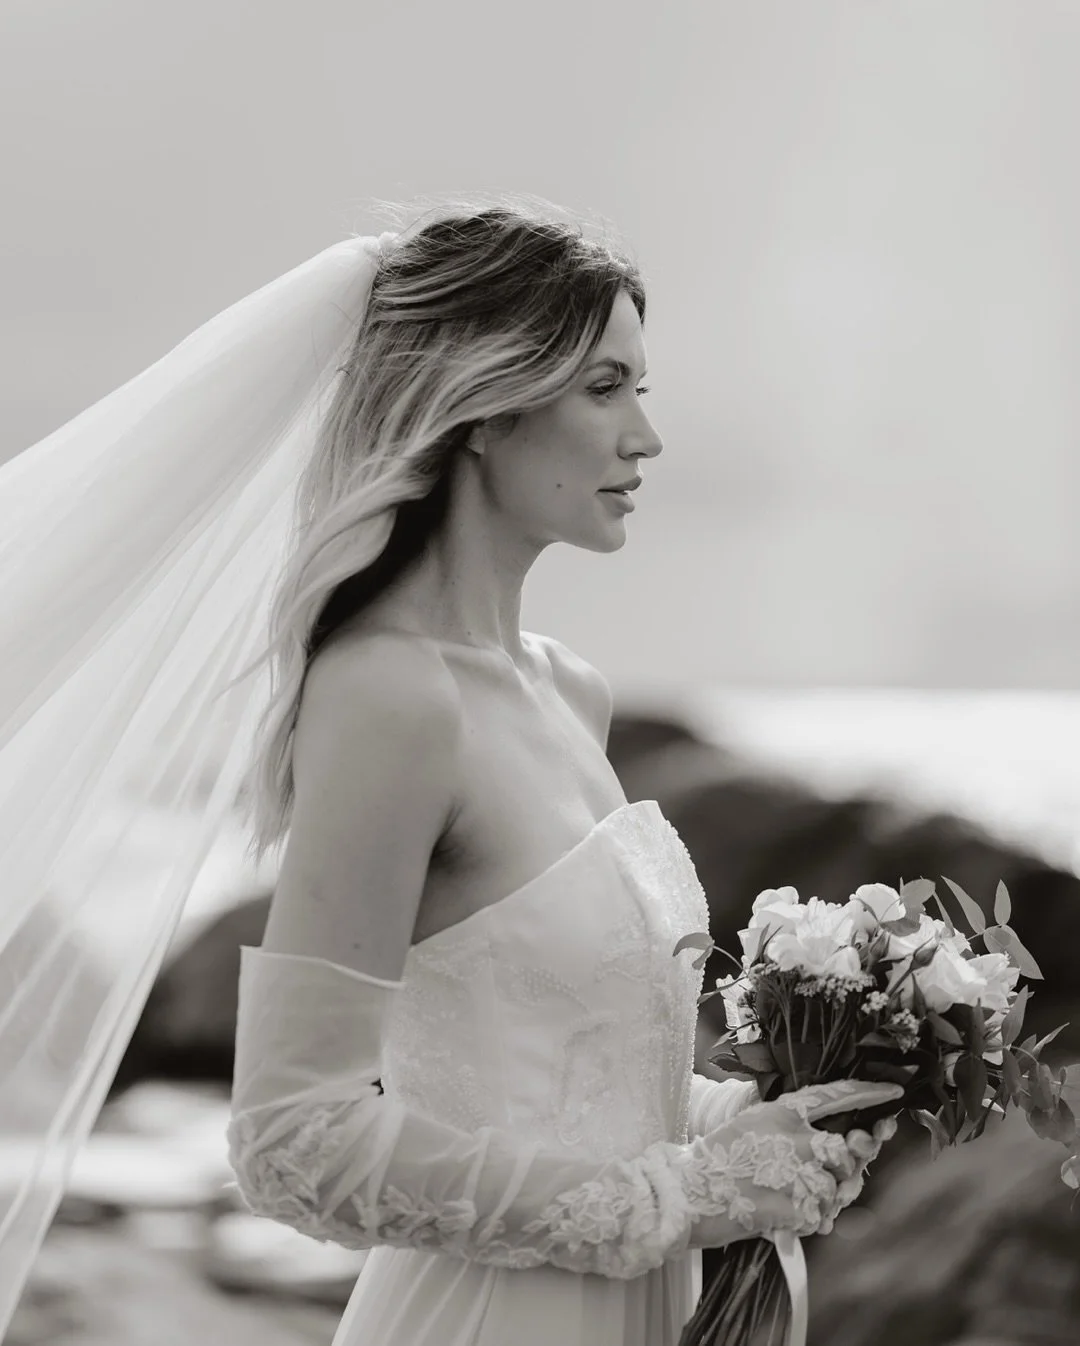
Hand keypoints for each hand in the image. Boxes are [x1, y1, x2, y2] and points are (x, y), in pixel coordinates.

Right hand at [688, 1079, 902, 1246]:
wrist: (688, 1194)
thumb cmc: (719, 1161)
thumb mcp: (753, 1126)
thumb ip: (793, 1130)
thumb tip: (841, 1149)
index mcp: (782, 1112)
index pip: (835, 1095)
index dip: (868, 1093)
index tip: (895, 1092)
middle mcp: (795, 1136)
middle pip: (846, 1150)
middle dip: (844, 1167)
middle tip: (821, 1177)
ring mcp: (795, 1171)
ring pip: (836, 1188)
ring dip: (820, 1200)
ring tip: (789, 1200)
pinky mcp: (793, 1205)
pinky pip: (820, 1216)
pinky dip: (807, 1221)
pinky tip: (783, 1217)